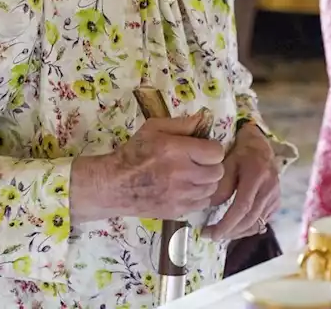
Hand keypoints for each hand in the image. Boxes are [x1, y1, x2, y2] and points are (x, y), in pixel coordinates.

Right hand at [70, 113, 224, 223]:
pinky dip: (198, 197)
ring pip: (211, 189)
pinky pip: (202, 204)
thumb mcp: (153, 128)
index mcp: (177, 151)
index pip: (216, 153)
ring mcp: (180, 195)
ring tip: (192, 177)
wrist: (113, 185)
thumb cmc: (133, 153)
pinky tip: (186, 190)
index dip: (211, 150)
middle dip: (210, 166)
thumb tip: (204, 119)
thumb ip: (182, 123)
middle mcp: (182, 174)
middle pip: (217, 172)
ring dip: (205, 182)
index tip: (202, 150)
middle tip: (198, 163)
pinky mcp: (177, 211)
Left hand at [202, 123, 280, 240]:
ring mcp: (275, 195)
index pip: (243, 207)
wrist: (260, 146)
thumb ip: (222, 185)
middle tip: (212, 236)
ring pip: (258, 223)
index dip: (227, 223)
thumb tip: (213, 207)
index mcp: (257, 175)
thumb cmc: (240, 152)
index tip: (211, 233)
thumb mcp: (227, 162)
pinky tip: (236, 228)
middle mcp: (270, 187)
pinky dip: (249, 228)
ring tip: (222, 234)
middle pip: (251, 219)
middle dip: (230, 232)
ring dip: (238, 233)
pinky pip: (263, 221)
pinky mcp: (277, 201)